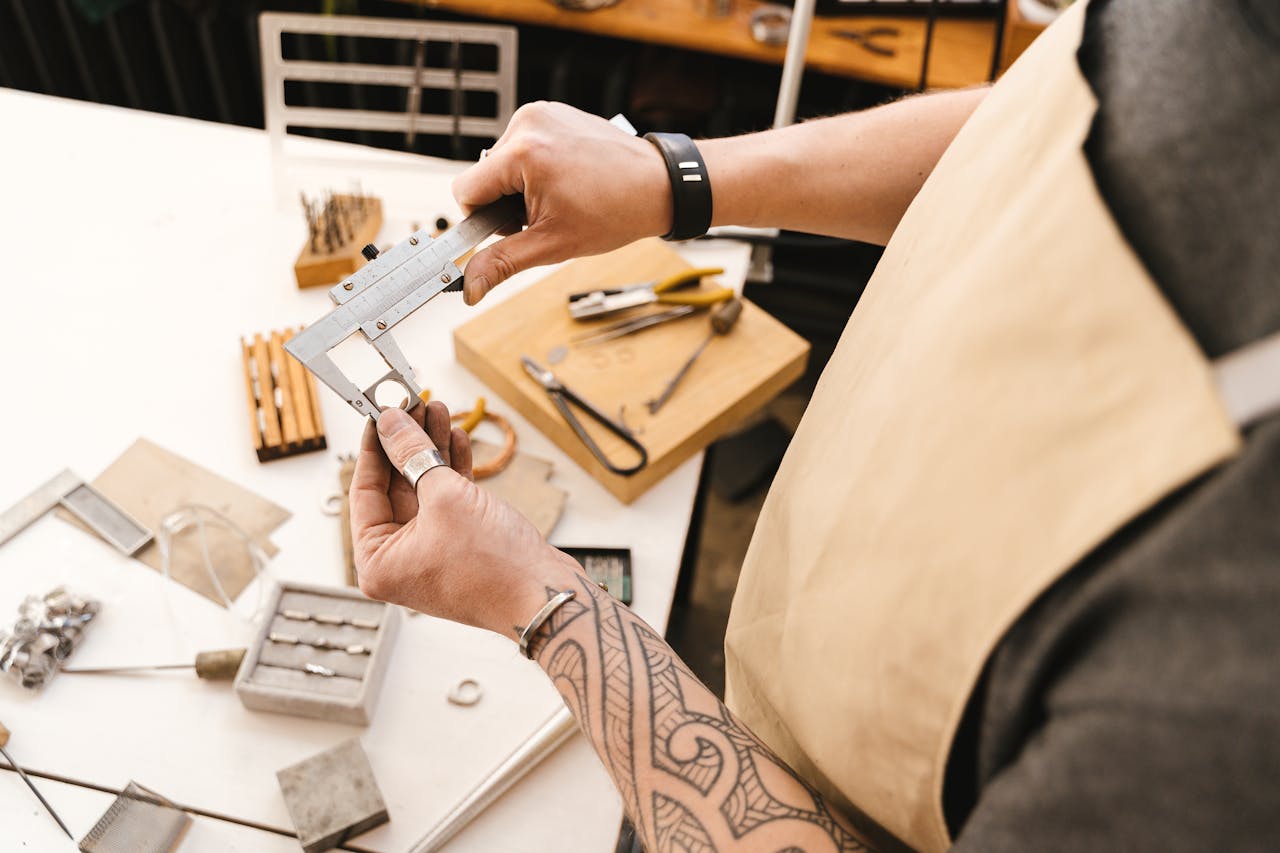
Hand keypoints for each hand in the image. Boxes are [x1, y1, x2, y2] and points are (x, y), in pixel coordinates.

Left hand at [350, 402, 581, 636]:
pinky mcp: (459, 544)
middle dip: (409, 443)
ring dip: (432, 449)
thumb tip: (391, 423)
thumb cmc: (493, 568)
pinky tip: (457, 439)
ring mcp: (431, 551)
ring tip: (438, 412)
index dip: (374, 447)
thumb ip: (413, 454)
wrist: (544, 594)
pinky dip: (451, 470)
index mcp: (378, 562)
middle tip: (413, 405)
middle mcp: (400, 560)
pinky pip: (446, 500)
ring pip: (423, 488)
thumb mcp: (444, 497)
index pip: (364, 491)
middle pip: (395, 486)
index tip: (380, 413)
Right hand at [452, 101, 672, 304]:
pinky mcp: (553, 111)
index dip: (484, 218)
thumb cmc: (614, 213)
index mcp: (523, 152)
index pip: (465, 189)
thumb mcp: (552, 244)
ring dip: (521, 186)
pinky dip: (536, 167)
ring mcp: (542, 112)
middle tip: (547, 214)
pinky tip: (566, 180)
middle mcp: (528, 122)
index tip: (514, 228)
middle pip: (485, 175)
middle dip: (506, 202)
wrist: (658, 186)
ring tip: (561, 197)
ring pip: (503, 162)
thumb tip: (469, 287)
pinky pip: (524, 145)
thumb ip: (503, 262)